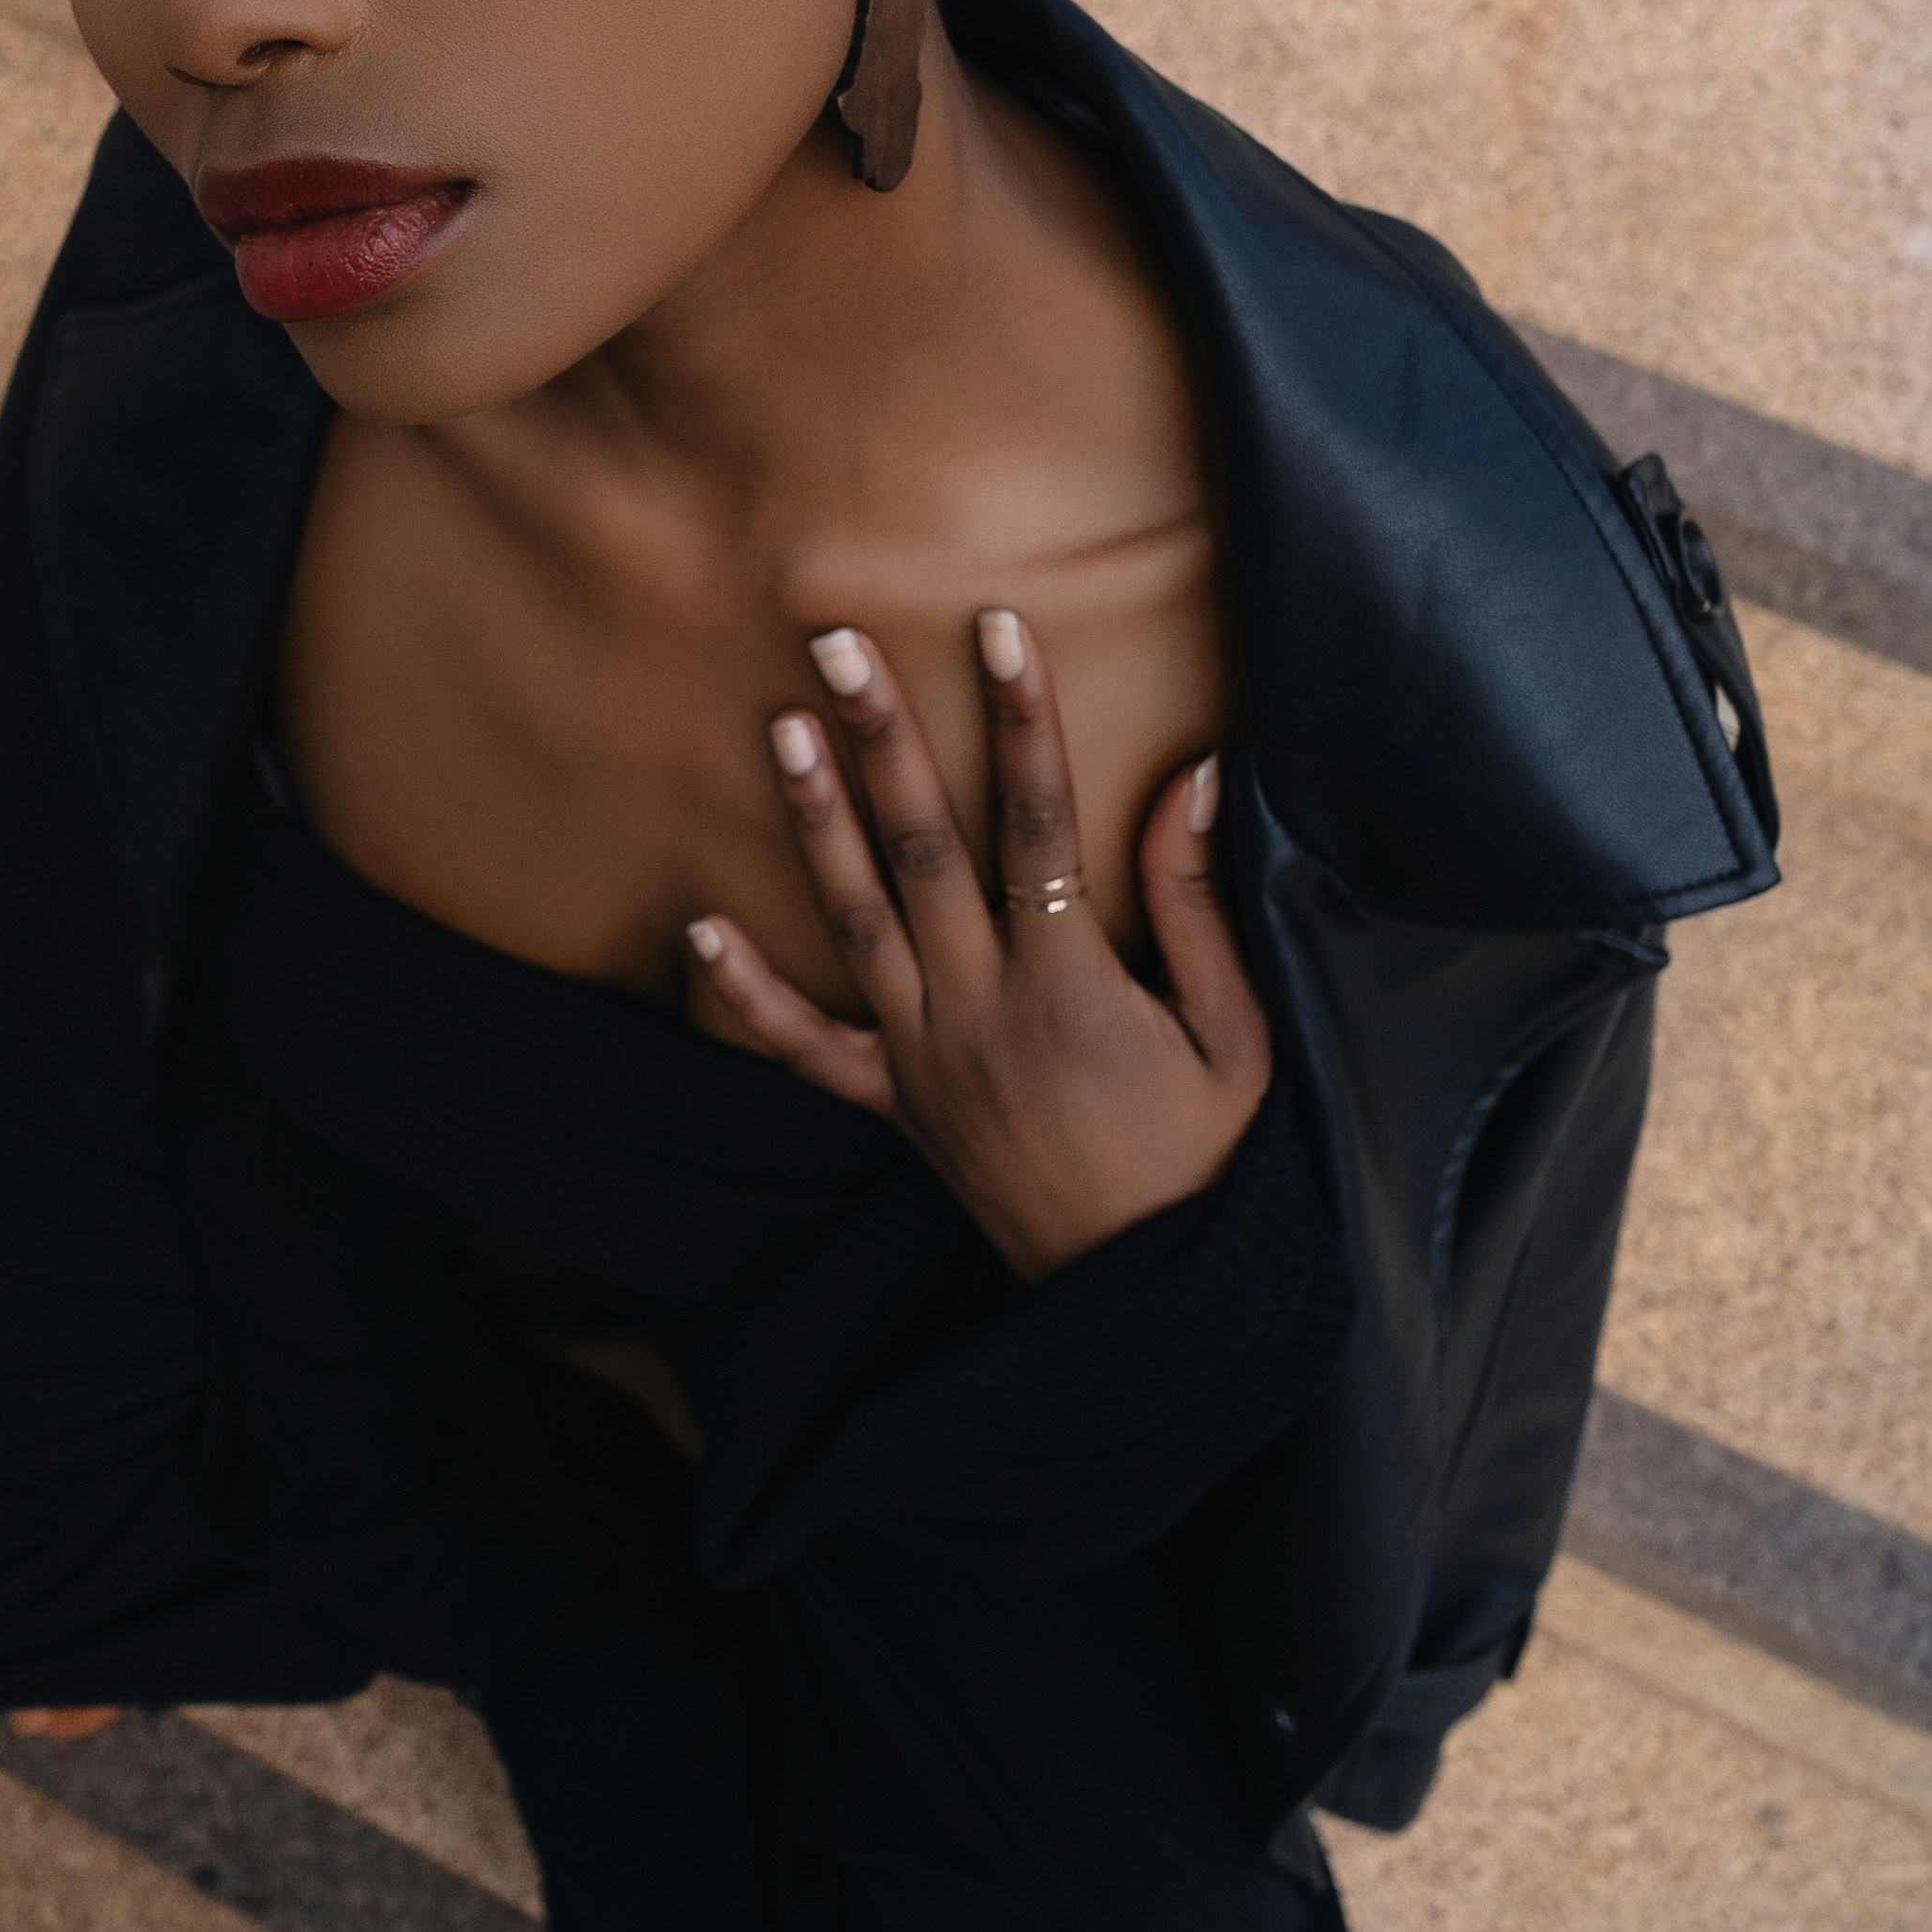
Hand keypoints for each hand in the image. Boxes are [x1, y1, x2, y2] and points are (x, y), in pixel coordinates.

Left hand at [689, 612, 1270, 1280]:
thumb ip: (1197, 907)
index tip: (999, 630)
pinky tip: (696, 927)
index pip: (1041, 823)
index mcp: (1072, 986)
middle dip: (883, 738)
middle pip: (923, 849)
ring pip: (855, 922)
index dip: (1022, 719)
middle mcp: (982, 1011)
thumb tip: (1194, 777)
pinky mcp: (894, 1108)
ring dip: (815, 822)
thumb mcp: (1234, 1035)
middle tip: (839, 642)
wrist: (1148, 1301)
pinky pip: (804, 1048)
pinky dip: (746, 993)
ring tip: (783, 727)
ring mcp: (926, 1059)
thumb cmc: (1206, 1162)